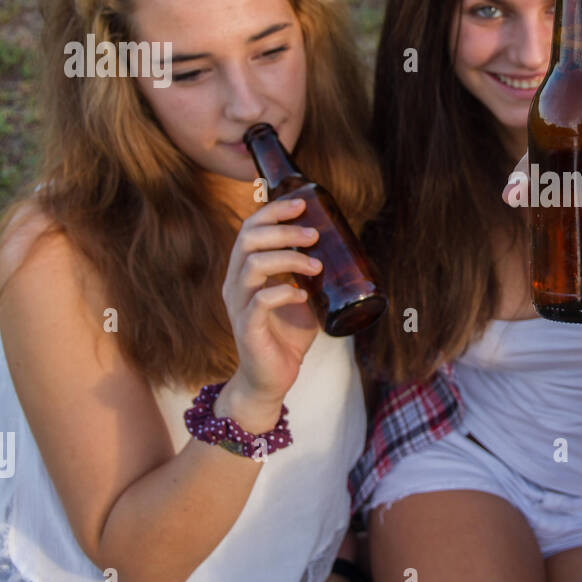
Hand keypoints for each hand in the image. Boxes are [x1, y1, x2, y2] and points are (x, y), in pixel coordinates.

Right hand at [221, 197, 322, 414]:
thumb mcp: (303, 295)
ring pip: (253, 265)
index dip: (273, 211)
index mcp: (245, 270)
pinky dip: (283, 292)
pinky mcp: (246, 328)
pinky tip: (302, 295)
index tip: (301, 204)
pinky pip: (260, 301)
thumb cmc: (287, 334)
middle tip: (314, 234)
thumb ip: (312, 275)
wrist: (271, 377)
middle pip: (249, 239)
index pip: (250, 228)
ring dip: (289, 258)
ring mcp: (238, 305)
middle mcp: (235, 283)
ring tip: (316, 265)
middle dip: (284, 230)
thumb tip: (346, 249)